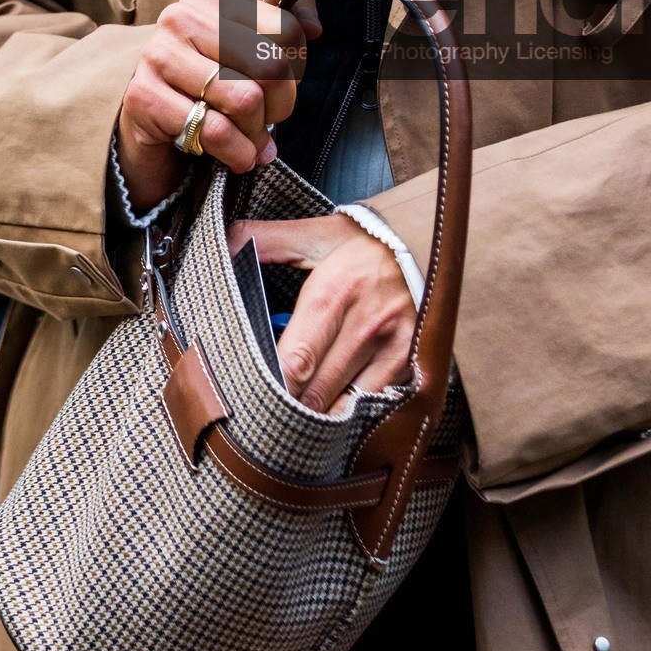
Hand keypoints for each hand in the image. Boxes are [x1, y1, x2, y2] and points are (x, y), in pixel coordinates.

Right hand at [116, 0, 317, 211]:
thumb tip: (315, 27)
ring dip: (256, 135)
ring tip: (252, 143)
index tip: (277, 90)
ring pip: (244, 100)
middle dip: (279, 106)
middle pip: (269, 66)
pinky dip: (236, 153)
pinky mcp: (144, 96)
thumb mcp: (244, 46)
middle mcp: (180, 18)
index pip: (285, 31)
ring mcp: (158, 55)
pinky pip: (215, 131)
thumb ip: (286, 24)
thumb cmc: (206, 79)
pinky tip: (236, 156)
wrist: (147, 115)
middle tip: (269, 122)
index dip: (293, 72)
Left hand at [229, 214, 415, 410]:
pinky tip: (334, 408)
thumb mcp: (313, 234)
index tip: (249, 395)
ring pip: (344, 405)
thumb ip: (263, 239)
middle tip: (264, 416)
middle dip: (287, 407)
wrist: (426, 240)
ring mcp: (391, 346)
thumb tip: (223, 246)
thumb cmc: (361, 242)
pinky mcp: (410, 360)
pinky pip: (374, 403)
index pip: (296, 360)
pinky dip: (350, 411)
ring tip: (296, 416)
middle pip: (316, 391)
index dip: (270, 387)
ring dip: (318, 415)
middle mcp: (365, 324)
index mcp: (333, 292)